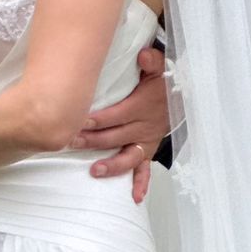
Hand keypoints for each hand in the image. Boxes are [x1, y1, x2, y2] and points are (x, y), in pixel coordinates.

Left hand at [71, 46, 169, 199]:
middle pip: (115, 136)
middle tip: (71, 142)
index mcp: (143, 106)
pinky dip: (141, 183)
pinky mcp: (148, 150)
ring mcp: (146, 141)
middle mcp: (144, 126)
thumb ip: (151, 59)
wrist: (180, 95)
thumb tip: (141, 55)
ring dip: (111, 165)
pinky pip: (146, 169)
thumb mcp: (158, 66)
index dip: (98, 120)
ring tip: (94, 170)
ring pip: (128, 156)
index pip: (117, 115)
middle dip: (92, 141)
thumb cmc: (161, 81)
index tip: (79, 122)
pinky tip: (134, 197)